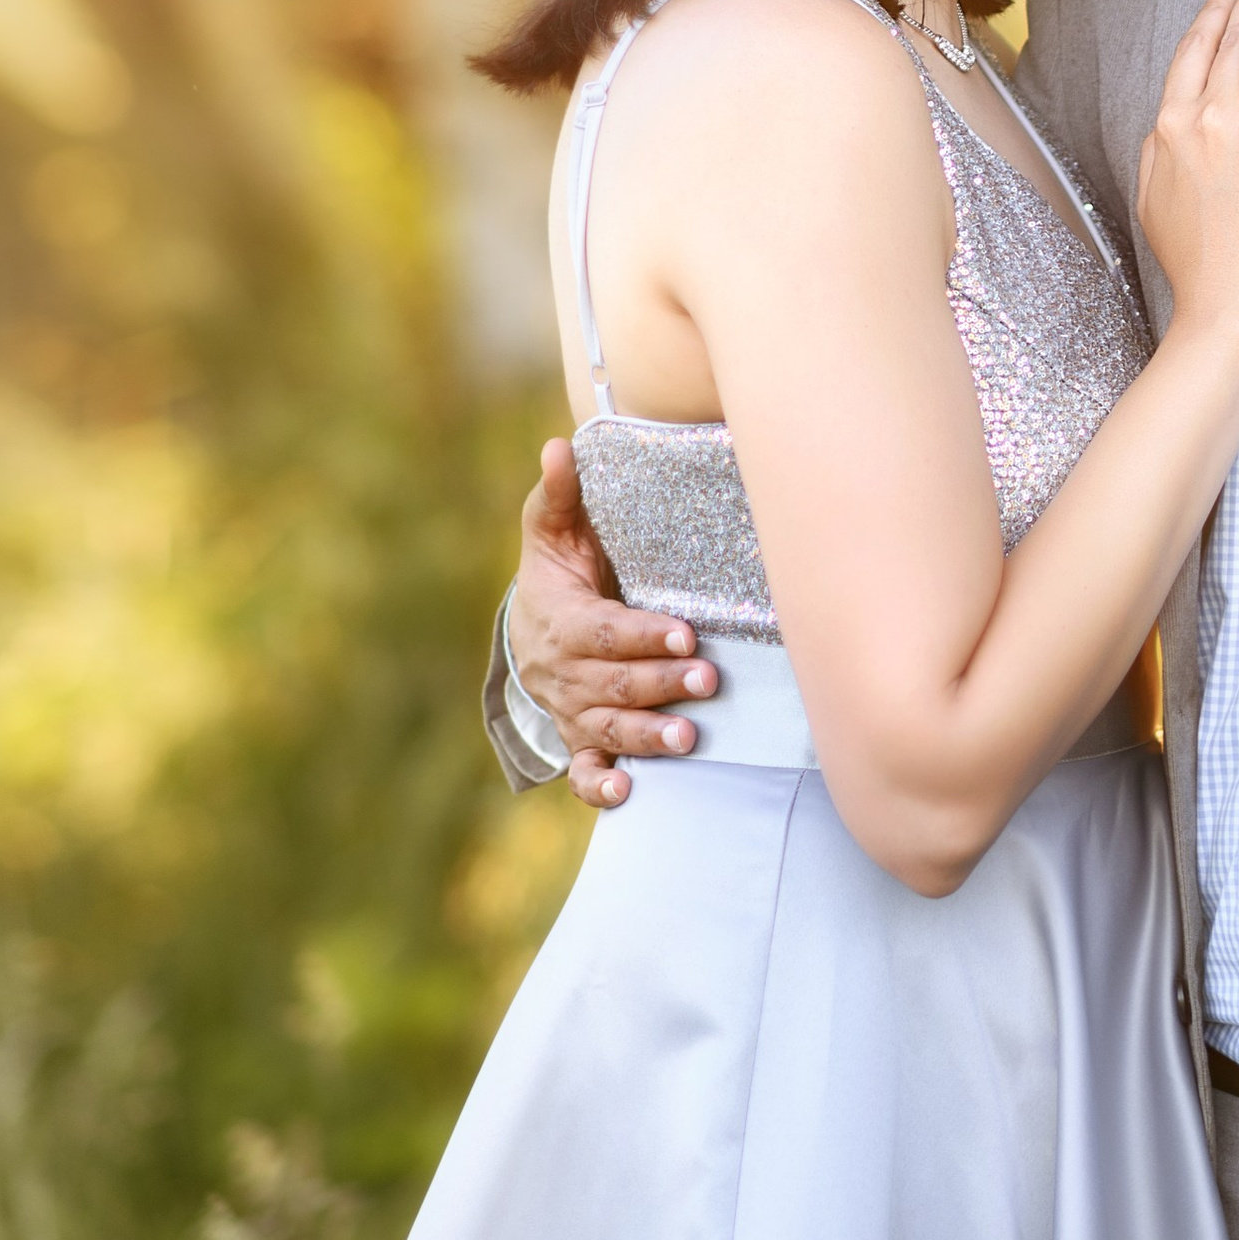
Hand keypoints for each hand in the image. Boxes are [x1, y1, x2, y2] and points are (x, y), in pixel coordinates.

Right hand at [513, 439, 719, 812]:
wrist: (531, 628)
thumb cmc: (559, 570)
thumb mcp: (554, 530)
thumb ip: (561, 493)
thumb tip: (560, 445)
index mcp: (563, 621)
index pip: (601, 631)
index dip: (640, 634)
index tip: (684, 630)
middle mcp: (566, 673)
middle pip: (611, 684)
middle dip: (659, 682)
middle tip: (707, 678)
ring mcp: (572, 711)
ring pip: (606, 729)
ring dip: (646, 735)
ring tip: (688, 737)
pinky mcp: (580, 740)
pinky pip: (583, 771)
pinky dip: (600, 786)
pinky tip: (628, 793)